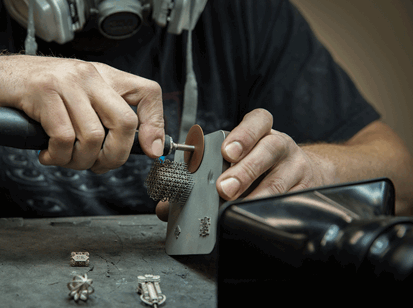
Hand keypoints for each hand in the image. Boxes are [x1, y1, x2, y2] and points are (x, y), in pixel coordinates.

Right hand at [0, 55, 164, 172]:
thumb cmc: (36, 96)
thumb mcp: (78, 101)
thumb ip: (104, 118)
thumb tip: (141, 148)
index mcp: (104, 77)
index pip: (147, 93)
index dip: (155, 125)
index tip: (151, 151)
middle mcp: (90, 76)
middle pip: (125, 123)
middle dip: (114, 157)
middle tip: (97, 165)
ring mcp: (67, 82)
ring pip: (93, 137)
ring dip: (79, 161)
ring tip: (64, 159)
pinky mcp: (43, 93)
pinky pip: (63, 138)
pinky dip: (56, 157)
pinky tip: (46, 155)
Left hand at [156, 108, 330, 221]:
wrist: (302, 173)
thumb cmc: (258, 165)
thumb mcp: (233, 162)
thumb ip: (199, 179)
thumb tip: (166, 207)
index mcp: (260, 133)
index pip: (258, 121)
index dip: (243, 134)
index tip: (227, 150)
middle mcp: (280, 145)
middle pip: (268, 150)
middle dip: (244, 170)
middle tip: (224, 187)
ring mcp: (296, 168)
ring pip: (280, 180)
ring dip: (255, 194)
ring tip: (236, 205)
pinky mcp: (306, 191)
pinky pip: (290, 202)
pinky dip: (271, 210)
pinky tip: (257, 215)